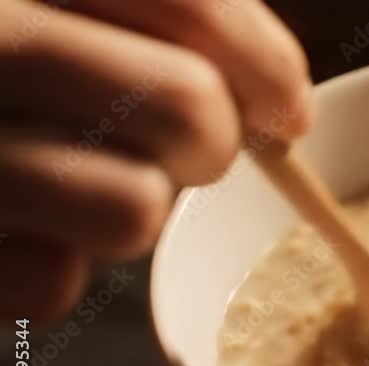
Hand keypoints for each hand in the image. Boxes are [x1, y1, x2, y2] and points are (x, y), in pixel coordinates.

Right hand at [0, 0, 312, 321]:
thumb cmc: (2, 68)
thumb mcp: (47, 12)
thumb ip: (154, 17)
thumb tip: (282, 91)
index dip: (263, 59)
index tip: (288, 109)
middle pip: (185, 107)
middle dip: (215, 144)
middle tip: (191, 151)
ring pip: (134, 207)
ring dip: (133, 207)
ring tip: (87, 184)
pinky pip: (47, 283)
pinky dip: (48, 268)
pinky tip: (16, 230)